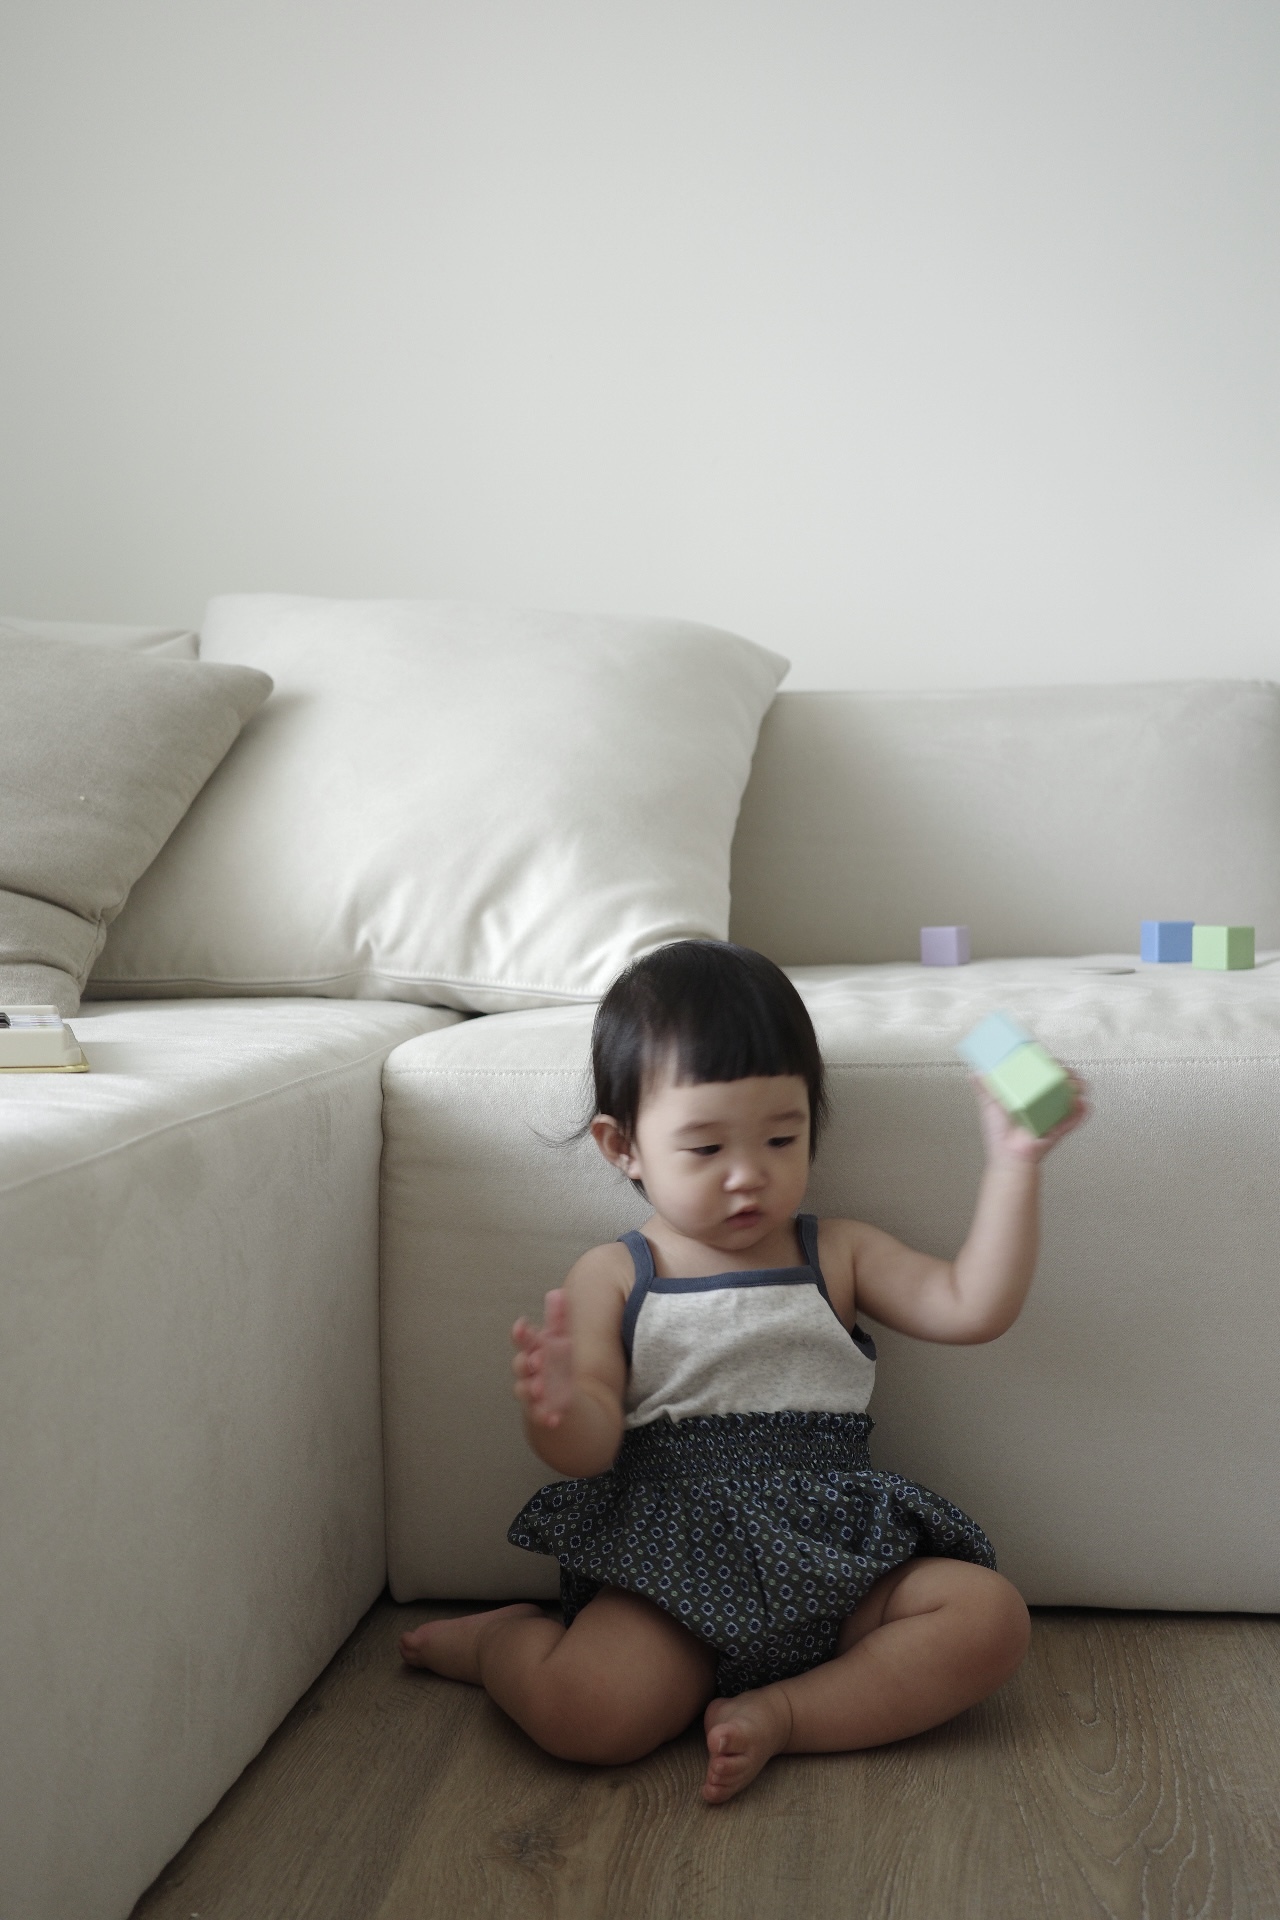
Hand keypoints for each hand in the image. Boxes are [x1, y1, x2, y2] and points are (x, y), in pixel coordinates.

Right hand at [511, 1289, 574, 1427]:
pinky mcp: (540, 1411)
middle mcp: (528, 1371)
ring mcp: (532, 1391)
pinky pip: (540, 1415)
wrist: (556, 1398)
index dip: (522, 1333)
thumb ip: (558, 1319)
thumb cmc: (555, 1363)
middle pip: (521, 1365)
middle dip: (527, 1362)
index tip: (523, 1325)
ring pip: (526, 1390)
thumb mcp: (559, 1340)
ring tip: (540, 1388)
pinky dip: (545, 1416)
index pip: (524, 1339)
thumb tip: (557, 1292)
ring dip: (531, 1388)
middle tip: (537, 1359)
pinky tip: (553, 1418)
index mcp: (533, 1350)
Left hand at [974, 1071, 1088, 1164]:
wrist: (1008, 1157)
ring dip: (1076, 1088)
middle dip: (1066, 1074)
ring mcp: (1051, 1115)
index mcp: (1026, 1095)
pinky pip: (1074, 1119)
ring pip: (1070, 1097)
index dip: (1047, 1065)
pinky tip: (1082, 1104)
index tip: (1049, 1057)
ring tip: (1075, 1085)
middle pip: (1059, 1083)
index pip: (1040, 1075)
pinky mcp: (1058, 1129)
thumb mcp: (989, 1105)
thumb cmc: (998, 1135)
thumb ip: (983, 1089)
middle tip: (1063, 1070)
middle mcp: (1040, 1103)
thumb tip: (974, 1072)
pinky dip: (1081, 1111)